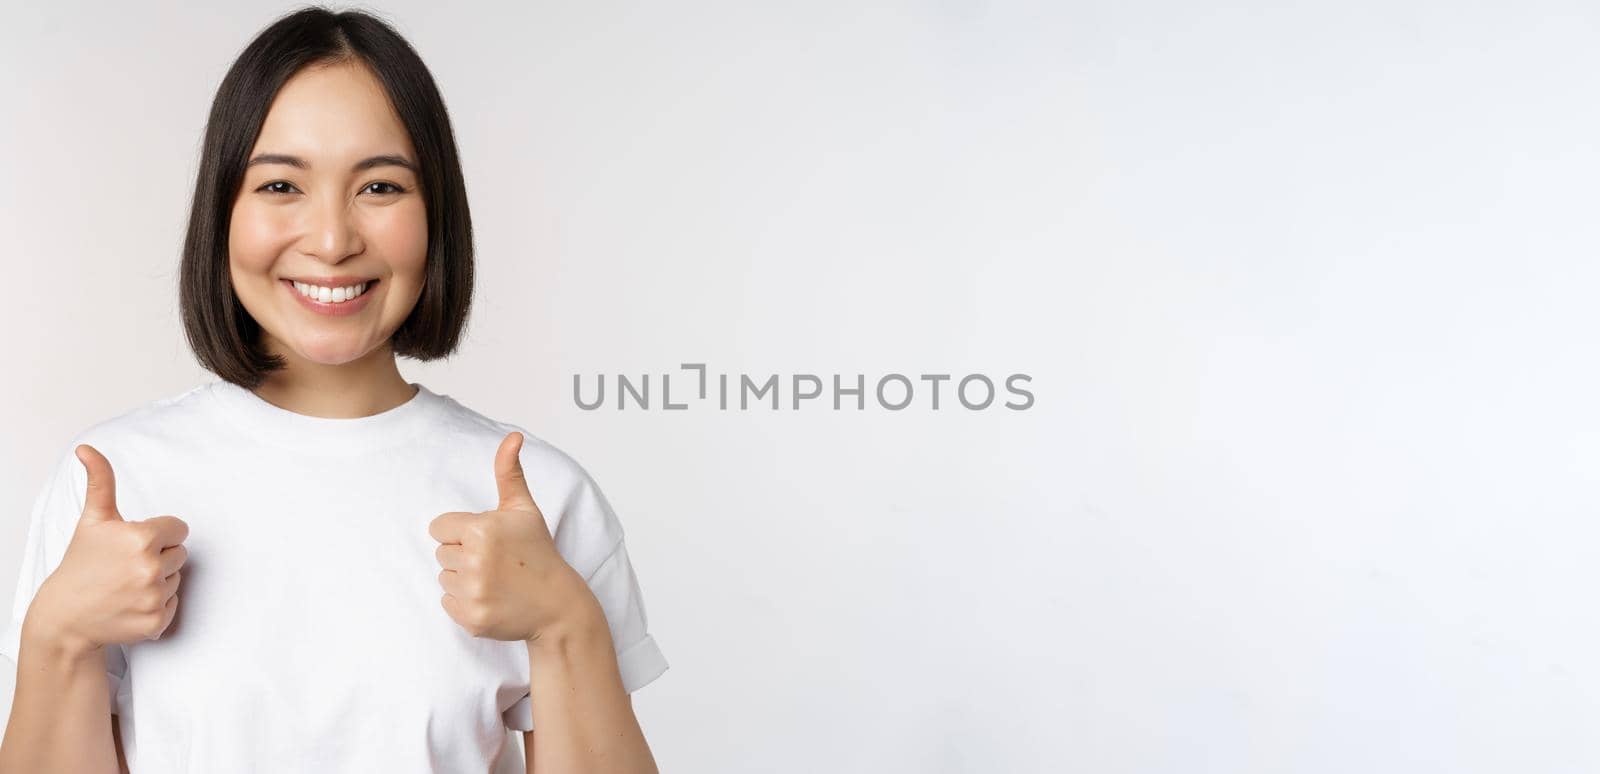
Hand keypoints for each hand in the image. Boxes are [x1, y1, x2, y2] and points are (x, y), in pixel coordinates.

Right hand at [29, 444, 188, 655]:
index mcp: (141, 538)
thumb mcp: (93, 519)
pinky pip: (174, 604)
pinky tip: (131, 603)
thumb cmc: (82, 563)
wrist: (66, 615)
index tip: (133, 543)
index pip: (179, 528)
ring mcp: (154, 597)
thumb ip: (100, 481)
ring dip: (158, 580)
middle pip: (180, 553)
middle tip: (127, 565)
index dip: (158, 534)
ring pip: (177, 578)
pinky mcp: (156, 622)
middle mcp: (150, 568)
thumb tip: (86, 449)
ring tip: (127, 584)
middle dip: (159, 556)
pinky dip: (157, 605)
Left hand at [429, 432, 596, 642]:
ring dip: (463, 579)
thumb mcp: (524, 510)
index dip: (461, 532)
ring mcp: (473, 593)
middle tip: (495, 562)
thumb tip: (513, 436)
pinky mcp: (471, 619)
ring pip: (443, 578)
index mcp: (482, 530)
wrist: (557, 605)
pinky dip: (465, 603)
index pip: (439, 527)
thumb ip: (509, 472)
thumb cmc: (538, 553)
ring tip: (494, 580)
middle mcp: (474, 561)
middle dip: (463, 555)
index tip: (487, 540)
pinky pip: (447, 603)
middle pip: (441, 553)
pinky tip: (491, 599)